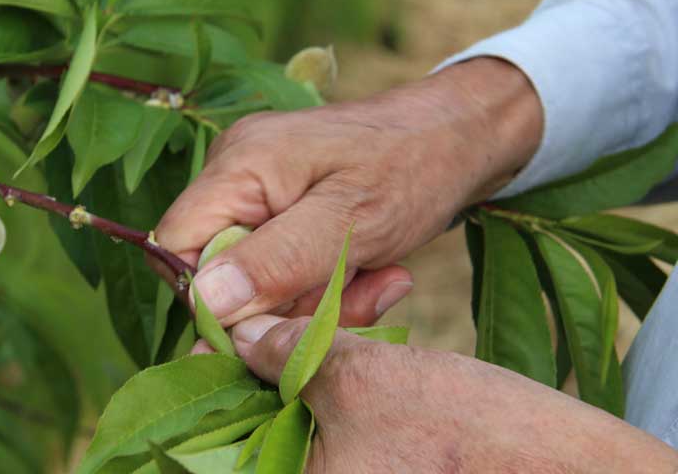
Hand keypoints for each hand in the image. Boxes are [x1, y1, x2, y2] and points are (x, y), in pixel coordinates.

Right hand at [157, 57, 543, 325]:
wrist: (461, 135)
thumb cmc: (413, 166)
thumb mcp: (350, 221)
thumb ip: (276, 261)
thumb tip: (203, 303)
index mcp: (238, 167)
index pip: (175, 248)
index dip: (212, 299)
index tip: (274, 320)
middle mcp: (236, 174)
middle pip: (218, 270)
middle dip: (281, 304)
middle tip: (347, 302)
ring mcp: (260, 190)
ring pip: (257, 277)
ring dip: (315, 297)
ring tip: (377, 282)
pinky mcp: (286, 207)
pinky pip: (285, 265)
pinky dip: (326, 283)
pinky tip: (375, 274)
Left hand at [232, 314, 677, 473]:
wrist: (566, 468)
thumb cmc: (462, 432)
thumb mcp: (361, 377)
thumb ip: (287, 354)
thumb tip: (236, 332)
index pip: (216, 450)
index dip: (211, 388)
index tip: (214, 338)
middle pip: (257, 432)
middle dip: (262, 372)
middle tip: (267, 319)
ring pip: (298, 424)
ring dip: (301, 370)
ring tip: (319, 321)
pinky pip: (333, 432)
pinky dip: (334, 388)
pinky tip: (350, 342)